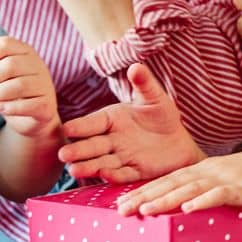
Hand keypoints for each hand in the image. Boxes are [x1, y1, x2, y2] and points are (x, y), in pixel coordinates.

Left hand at [0, 35, 60, 139]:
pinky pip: (27, 106)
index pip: (5, 44)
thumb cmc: (11, 91)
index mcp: (26, 52)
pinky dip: (8, 108)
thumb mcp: (3, 74)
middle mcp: (38, 65)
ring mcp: (45, 85)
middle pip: (10, 65)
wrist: (32, 117)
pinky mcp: (47, 106)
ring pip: (18, 86)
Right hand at [57, 63, 204, 182]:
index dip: (80, 126)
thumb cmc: (162, 115)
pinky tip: (104, 174)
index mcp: (112, 118)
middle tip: (63, 154)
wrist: (179, 140)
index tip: (66, 128)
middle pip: (92, 145)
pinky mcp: (136, 172)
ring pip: (102, 162)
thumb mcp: (154, 97)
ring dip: (89, 166)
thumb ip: (144, 83)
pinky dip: (114, 175)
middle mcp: (112, 139)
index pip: (93, 122)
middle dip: (78, 150)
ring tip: (74, 170)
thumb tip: (135, 66)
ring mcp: (122, 156)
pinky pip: (123, 174)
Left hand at [115, 144, 241, 215]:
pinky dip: (202, 201)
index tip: (122, 202)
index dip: (145, 190)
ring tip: (144, 210)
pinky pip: (219, 194)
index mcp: (207, 170)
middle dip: (144, 196)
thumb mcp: (235, 181)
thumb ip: (214, 191)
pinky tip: (186, 209)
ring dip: (165, 199)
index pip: (169, 179)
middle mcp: (212, 171)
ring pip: (190, 188)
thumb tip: (194, 208)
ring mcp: (228, 178)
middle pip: (171, 183)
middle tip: (119, 210)